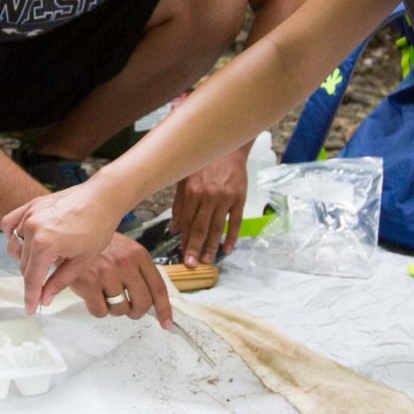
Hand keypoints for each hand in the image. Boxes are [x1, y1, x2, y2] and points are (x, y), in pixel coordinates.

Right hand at [4, 178, 133, 311]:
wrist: (103, 197)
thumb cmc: (98, 228)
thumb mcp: (82, 262)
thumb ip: (59, 282)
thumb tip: (44, 299)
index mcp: (44, 245)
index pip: (32, 279)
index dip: (31, 298)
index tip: (30, 311)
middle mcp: (31, 229)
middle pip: (23, 265)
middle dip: (33, 278)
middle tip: (45, 287)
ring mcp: (28, 215)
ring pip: (15, 247)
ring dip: (25, 258)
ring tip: (43, 261)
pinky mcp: (30, 205)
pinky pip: (10, 225)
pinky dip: (14, 236)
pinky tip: (27, 242)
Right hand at [63, 234, 174, 329]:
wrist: (70, 236)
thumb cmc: (97, 247)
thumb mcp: (124, 251)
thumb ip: (139, 272)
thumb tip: (150, 300)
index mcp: (138, 255)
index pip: (158, 287)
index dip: (163, 309)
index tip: (166, 323)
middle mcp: (125, 263)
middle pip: (142, 303)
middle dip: (135, 311)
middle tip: (128, 309)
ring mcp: (107, 273)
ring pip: (120, 309)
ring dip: (113, 308)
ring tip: (104, 294)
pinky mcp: (89, 283)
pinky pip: (100, 311)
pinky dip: (97, 309)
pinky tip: (92, 296)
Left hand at [171, 147, 249, 266]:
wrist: (227, 147)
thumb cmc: (202, 165)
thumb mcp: (184, 180)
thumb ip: (179, 205)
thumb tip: (174, 229)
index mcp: (192, 191)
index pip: (188, 222)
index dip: (185, 240)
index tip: (183, 255)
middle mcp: (208, 196)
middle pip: (201, 227)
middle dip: (195, 248)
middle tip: (192, 265)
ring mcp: (225, 198)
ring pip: (217, 227)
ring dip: (212, 246)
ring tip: (207, 262)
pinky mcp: (239, 198)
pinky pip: (236, 221)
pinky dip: (232, 236)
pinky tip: (227, 249)